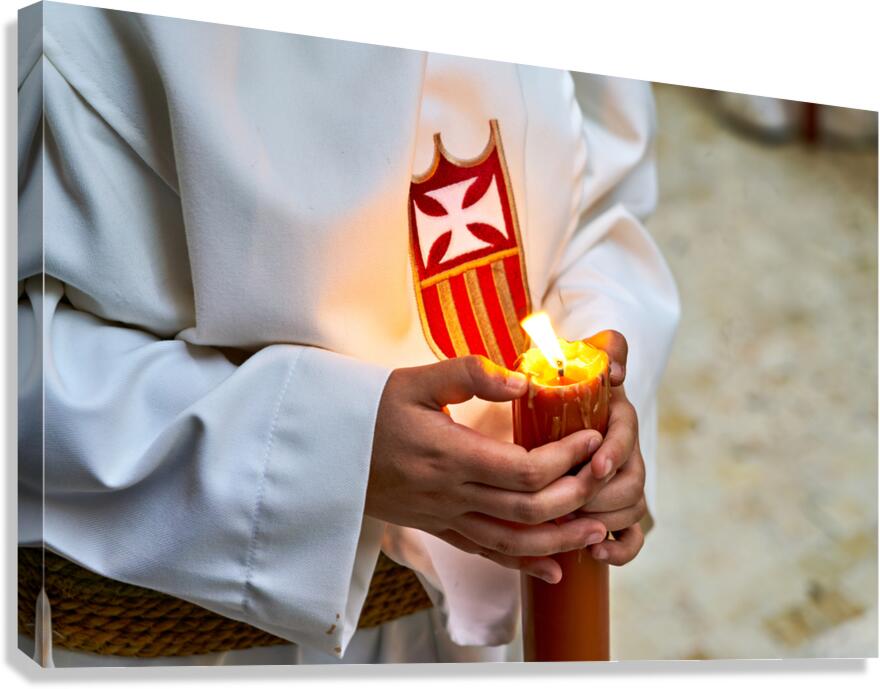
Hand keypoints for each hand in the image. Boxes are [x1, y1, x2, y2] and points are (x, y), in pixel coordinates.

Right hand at [368, 355, 607, 583]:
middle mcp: (449, 493)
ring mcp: (442, 516)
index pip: (524, 470)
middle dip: (575, 496)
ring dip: (559, 541)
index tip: (591, 437)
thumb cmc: (371, 407)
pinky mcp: (436, 527)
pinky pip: (484, 553)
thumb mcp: (416, 379)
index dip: (565, 458)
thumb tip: (525, 384)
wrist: (325, 447)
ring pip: (511, 543)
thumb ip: (472, 374)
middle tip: (605, 475)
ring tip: (597, 531)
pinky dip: (522, 564)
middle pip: (527, 511)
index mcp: (449, 454)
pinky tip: (553, 570)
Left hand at [579, 330, 646, 565]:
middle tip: (573, 501)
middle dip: (605, 493)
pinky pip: (631, 539)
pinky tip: (596, 553)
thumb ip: (606, 348)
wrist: (560, 407)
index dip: (614, 451)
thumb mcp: (584, 355)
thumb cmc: (567, 381)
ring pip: (632, 509)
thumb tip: (617, 369)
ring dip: (606, 520)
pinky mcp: (618, 511)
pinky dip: (620, 550)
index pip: (626, 435)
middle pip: (632, 479)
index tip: (595, 465)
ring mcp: (624, 483)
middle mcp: (626, 451)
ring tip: (575, 523)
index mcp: (617, 417)